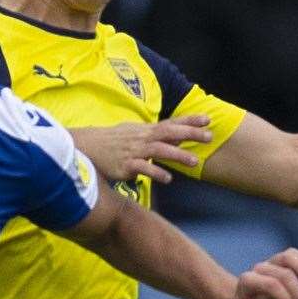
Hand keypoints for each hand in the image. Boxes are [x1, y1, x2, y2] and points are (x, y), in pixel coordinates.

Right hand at [71, 115, 211, 184]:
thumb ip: (159, 136)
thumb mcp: (137, 134)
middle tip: (209, 137)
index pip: (171, 123)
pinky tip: (168, 179)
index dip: (189, 121)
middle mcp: (142, 138)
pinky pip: (142, 169)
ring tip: (194, 161)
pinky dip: (155, 172)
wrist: (88, 147)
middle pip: (169, 133)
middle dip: (190, 134)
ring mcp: (134, 151)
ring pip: (159, 150)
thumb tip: (181, 137)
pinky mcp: (125, 165)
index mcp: (146, 131)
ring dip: (177, 155)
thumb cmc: (114, 142)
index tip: (207, 119)